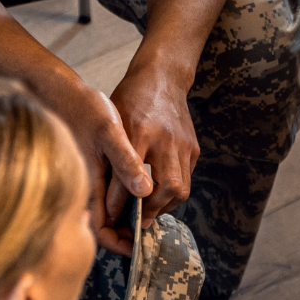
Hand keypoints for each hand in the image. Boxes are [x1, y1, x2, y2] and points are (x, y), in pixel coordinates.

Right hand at [34, 74, 152, 256]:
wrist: (57, 88)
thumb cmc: (82, 107)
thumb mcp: (109, 131)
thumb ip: (125, 161)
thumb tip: (144, 191)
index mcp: (87, 182)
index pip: (99, 227)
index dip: (117, 242)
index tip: (136, 247)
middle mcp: (82, 185)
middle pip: (101, 223)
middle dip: (122, 232)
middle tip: (148, 230)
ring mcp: (83, 177)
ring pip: (102, 209)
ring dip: (122, 216)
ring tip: (146, 213)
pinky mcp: (85, 166)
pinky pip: (101, 193)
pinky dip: (118, 199)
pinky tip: (135, 189)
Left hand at [109, 64, 199, 234]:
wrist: (161, 77)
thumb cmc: (129, 100)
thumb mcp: (112, 124)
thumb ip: (112, 157)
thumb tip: (106, 192)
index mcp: (139, 133)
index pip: (129, 180)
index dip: (119, 204)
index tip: (111, 219)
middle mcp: (165, 140)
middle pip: (167, 189)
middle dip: (151, 210)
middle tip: (137, 221)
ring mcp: (183, 144)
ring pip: (181, 188)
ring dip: (164, 205)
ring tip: (148, 211)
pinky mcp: (193, 147)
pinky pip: (187, 179)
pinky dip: (173, 192)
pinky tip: (159, 194)